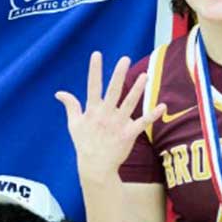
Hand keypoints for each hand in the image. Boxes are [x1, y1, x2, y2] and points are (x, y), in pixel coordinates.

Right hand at [56, 52, 157, 181]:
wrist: (95, 166)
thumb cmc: (84, 144)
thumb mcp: (73, 124)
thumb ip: (70, 106)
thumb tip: (59, 93)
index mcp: (92, 110)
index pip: (92, 86)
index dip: (94, 70)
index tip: (97, 54)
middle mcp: (105, 115)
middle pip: (113, 90)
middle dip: (118, 74)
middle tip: (124, 59)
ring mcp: (118, 124)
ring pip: (129, 103)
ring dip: (137, 89)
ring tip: (145, 75)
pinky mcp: (128, 134)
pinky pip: (143, 123)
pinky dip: (153, 115)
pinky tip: (162, 106)